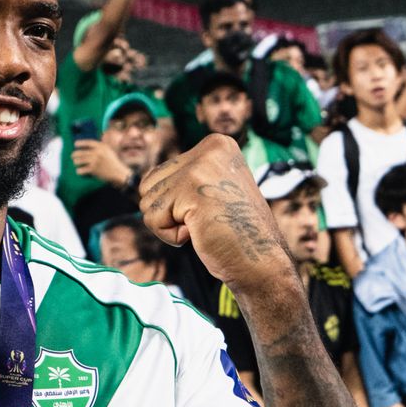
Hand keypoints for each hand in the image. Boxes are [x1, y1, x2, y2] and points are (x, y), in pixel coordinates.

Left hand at [71, 140, 131, 187]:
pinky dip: (79, 171)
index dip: (81, 143)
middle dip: (74, 154)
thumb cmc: (113, 161)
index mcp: (102, 146)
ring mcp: (95, 161)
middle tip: (73, 156)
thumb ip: (100, 147)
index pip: (88, 142)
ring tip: (76, 163)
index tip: (75, 144)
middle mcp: (97, 152)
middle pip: (81, 152)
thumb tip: (88, 144)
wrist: (119, 172)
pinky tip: (79, 171)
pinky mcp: (93, 169)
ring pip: (79, 161)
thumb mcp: (108, 150)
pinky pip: (81, 170)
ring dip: (76, 162)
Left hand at [138, 135, 293, 293]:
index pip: (160, 173)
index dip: (175, 203)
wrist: (262, 261)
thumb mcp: (211, 191)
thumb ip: (183, 178)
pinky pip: (152, 218)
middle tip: (204, 221)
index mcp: (217, 145)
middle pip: (147, 184)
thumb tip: (144, 181)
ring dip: (169, 225)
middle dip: (167, 212)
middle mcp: (210, 148)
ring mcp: (200, 166)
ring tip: (203, 226)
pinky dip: (170, 236)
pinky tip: (199, 233)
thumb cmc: (234, 233)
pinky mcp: (190, 189)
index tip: (209, 210)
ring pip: (147, 202)